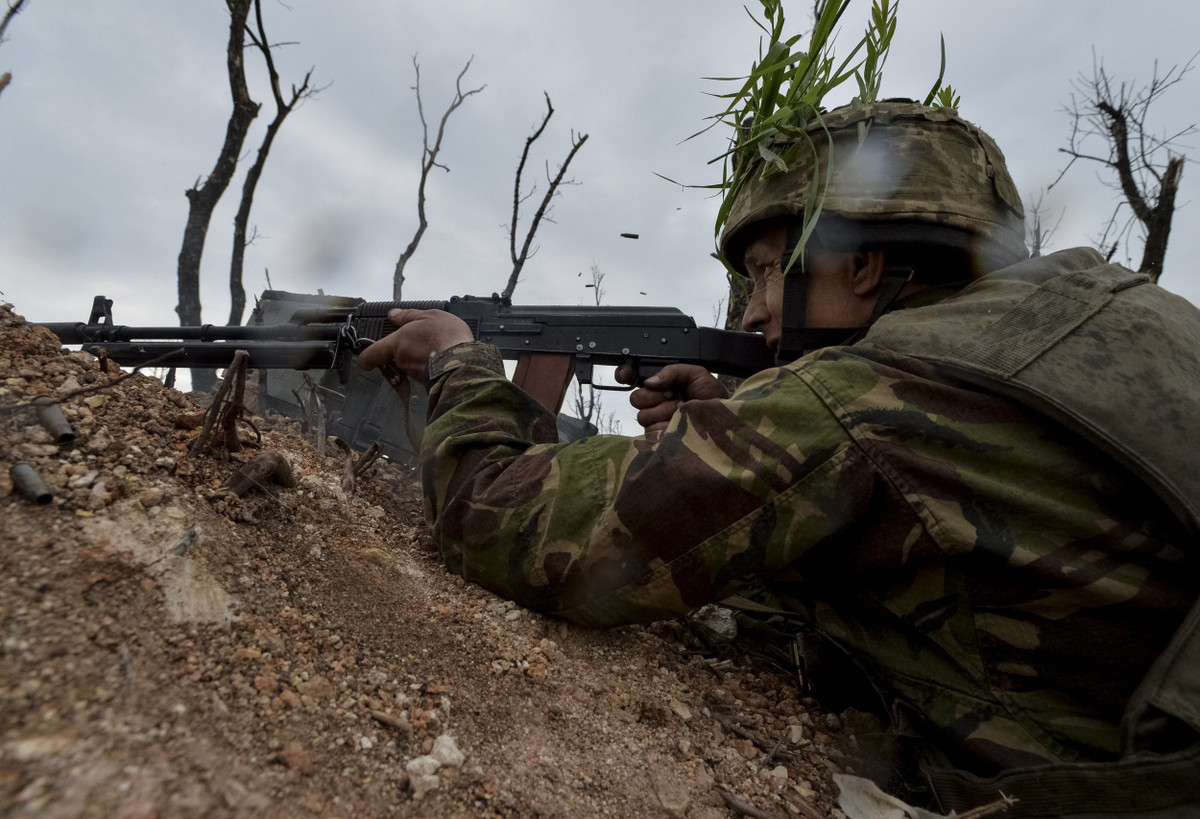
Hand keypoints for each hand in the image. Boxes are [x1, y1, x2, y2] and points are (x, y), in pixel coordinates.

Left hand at [356, 309, 474, 379]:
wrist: (465, 360)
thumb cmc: (447, 337)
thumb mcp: (429, 315)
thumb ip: (409, 316)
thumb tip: (394, 314)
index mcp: (398, 342)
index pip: (372, 354)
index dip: (366, 358)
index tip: (364, 360)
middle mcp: (403, 360)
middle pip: (398, 357)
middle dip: (408, 351)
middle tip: (424, 342)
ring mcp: (414, 372)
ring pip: (413, 365)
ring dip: (422, 358)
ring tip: (439, 348)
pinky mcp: (426, 382)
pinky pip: (425, 372)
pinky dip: (432, 366)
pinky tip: (444, 358)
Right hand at [615, 363, 729, 434]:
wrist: (727, 422)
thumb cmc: (715, 399)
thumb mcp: (698, 375)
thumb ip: (673, 371)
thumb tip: (650, 382)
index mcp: (663, 387)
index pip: (635, 380)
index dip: (624, 374)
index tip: (625, 376)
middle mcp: (657, 404)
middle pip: (636, 398)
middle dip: (655, 396)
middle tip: (674, 396)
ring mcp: (657, 424)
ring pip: (643, 416)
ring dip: (664, 412)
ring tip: (682, 412)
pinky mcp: (659, 441)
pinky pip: (651, 431)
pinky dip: (666, 426)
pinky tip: (680, 425)